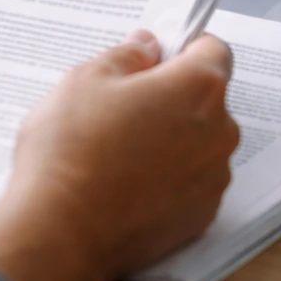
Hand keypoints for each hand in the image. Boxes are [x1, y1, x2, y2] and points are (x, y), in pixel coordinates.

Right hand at [0, 31, 238, 280]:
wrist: (61, 232)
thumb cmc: (71, 151)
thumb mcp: (86, 79)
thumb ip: (126, 55)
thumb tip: (145, 47)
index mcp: (198, 87)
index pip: (213, 50)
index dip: (182, 48)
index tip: (154, 59)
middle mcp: (219, 131)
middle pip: (206, 98)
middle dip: (172, 96)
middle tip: (122, 107)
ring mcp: (213, 178)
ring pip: (198, 141)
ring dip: (171, 138)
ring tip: (119, 151)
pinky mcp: (201, 217)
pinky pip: (190, 182)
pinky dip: (168, 177)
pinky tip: (126, 183)